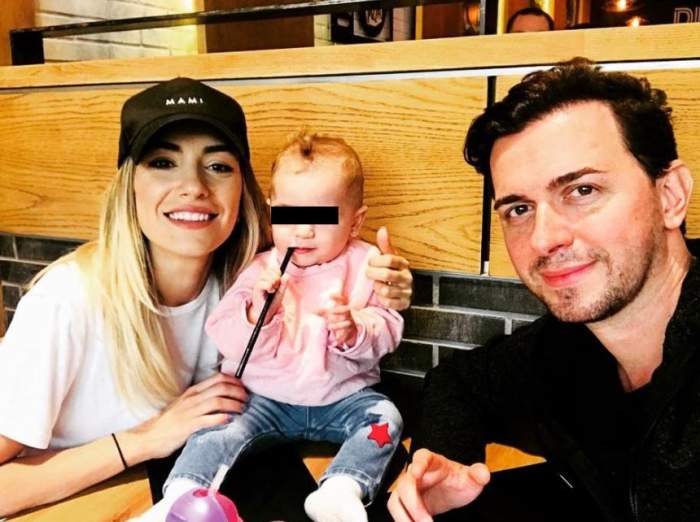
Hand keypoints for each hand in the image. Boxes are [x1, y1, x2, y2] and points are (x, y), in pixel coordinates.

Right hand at [132, 373, 247, 459]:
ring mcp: (190, 412)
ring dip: (233, 404)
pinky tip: (229, 420)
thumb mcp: (185, 405)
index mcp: (193, 392)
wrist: (149, 437)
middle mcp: (192, 399)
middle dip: (237, 391)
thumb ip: (201, 400)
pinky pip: (208, 419)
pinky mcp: (188, 426)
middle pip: (221, 388)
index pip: (217, 379)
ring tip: (242, 409)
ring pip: (217, 401)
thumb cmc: (169, 423)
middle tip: (246, 398)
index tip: (243, 387)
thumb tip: (222, 397)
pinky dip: (221, 418)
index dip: (234, 381)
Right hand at [248, 263, 288, 324]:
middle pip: (270, 270)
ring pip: (267, 276)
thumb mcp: (280, 292)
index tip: (279, 280)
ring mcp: (258, 284)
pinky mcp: (256, 289)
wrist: (266, 313)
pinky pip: (263, 283)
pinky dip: (269, 286)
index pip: (273, 268)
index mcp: (267, 278)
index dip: (278, 272)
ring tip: (273, 290)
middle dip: (276, 278)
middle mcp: (262, 279)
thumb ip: (283, 284)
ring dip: (273, 282)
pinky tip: (270, 291)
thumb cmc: (272, 302)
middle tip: (276, 286)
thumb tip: (286, 275)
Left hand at [323, 293, 357, 346]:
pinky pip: (346, 335)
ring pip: (345, 323)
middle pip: (343, 310)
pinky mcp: (351, 331)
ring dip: (337, 325)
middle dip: (336, 311)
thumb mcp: (334, 312)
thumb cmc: (341, 316)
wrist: (357, 324)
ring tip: (329, 327)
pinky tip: (334, 343)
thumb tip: (312, 311)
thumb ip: (324, 312)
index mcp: (345, 307)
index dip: (336, 297)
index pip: (342, 300)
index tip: (330, 295)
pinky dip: (340, 339)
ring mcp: (351, 322)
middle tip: (328, 313)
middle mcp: (349, 313)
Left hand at [367, 227, 412, 310]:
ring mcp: (406, 291)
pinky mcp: (404, 303)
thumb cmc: (393, 272)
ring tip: (376, 285)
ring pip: (386, 290)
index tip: (370, 262)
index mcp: (404, 264)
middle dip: (373, 274)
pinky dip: (382, 299)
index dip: (376, 261)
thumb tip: (382, 230)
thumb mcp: (389, 258)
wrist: (402, 291)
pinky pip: (389, 303)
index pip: (390, 259)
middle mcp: (407, 277)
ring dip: (377, 287)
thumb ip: (385, 245)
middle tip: (369, 273)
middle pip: (387, 274)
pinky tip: (381, 295)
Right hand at [387, 449, 489, 520]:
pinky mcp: (403, 503)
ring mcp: (406, 488)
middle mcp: (413, 472)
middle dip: (414, 505)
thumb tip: (483, 473)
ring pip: (395, 501)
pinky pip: (398, 513)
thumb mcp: (471, 478)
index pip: (421, 457)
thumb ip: (478, 474)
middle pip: (404, 485)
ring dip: (404, 518)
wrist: (450, 490)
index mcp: (430, 460)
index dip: (418, 464)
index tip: (416, 472)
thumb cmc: (457, 480)